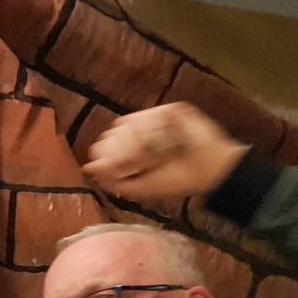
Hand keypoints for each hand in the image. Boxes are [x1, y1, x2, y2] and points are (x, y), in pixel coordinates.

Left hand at [82, 103, 245, 202]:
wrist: (209, 173)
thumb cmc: (178, 180)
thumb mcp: (139, 186)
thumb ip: (111, 179)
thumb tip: (88, 168)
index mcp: (129, 146)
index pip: (102, 146)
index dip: (107, 160)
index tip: (124, 173)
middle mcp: (139, 130)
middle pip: (110, 136)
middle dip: (122, 156)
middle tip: (143, 166)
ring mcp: (153, 118)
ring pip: (125, 126)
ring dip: (138, 147)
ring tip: (157, 158)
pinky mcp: (170, 110)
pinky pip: (148, 118)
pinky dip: (154, 136)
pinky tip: (165, 146)